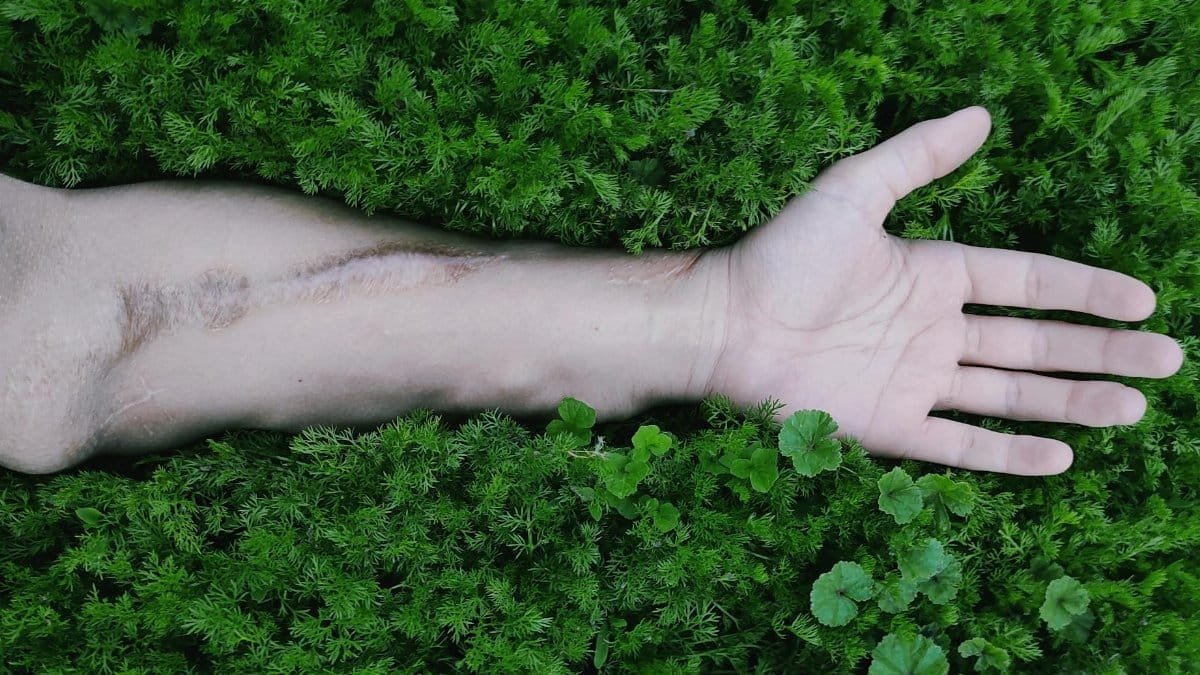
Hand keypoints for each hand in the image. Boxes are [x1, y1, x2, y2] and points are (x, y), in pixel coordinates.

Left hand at [703, 106, 1184, 475]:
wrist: (724, 324)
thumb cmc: (782, 256)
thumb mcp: (852, 191)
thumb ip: (917, 157)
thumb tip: (981, 113)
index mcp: (933, 275)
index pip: (1028, 282)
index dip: (1085, 289)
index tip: (1144, 297)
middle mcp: (933, 331)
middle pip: (1035, 344)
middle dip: (1102, 350)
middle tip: (1170, 360)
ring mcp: (914, 382)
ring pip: (1011, 396)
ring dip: (1074, 402)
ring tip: (1136, 407)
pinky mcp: (888, 428)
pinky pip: (960, 445)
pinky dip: (1009, 455)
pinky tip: (1061, 458)